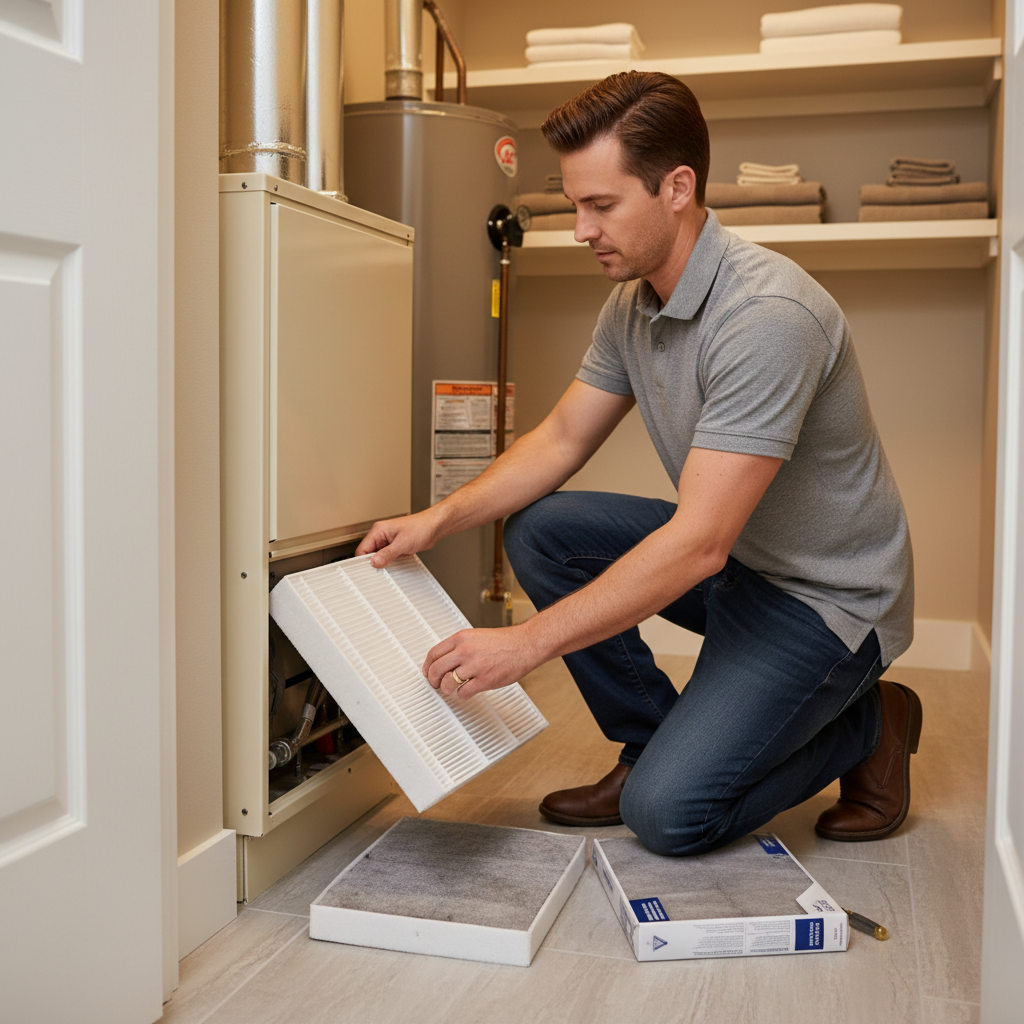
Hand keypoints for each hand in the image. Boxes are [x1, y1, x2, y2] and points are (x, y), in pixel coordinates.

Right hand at [355, 511, 439, 568]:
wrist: (434, 526)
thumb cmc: (421, 527)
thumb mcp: (403, 543)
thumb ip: (387, 554)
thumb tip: (374, 562)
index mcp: (378, 530)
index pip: (362, 549)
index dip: (363, 561)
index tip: (369, 571)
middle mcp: (381, 535)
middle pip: (368, 554)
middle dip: (374, 563)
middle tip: (380, 571)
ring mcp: (388, 541)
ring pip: (378, 556)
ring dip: (383, 563)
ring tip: (390, 566)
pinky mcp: (395, 547)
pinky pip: (387, 557)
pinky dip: (390, 563)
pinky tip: (395, 565)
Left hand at [422, 624, 542, 699]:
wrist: (525, 645)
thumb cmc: (504, 642)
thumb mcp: (476, 636)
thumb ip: (460, 646)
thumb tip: (444, 660)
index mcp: (461, 638)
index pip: (433, 653)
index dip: (427, 666)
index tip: (428, 672)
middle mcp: (465, 650)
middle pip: (436, 669)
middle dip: (432, 680)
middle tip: (435, 684)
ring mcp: (474, 666)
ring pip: (447, 683)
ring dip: (446, 689)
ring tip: (450, 689)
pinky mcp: (484, 680)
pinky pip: (463, 693)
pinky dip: (462, 694)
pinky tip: (467, 691)